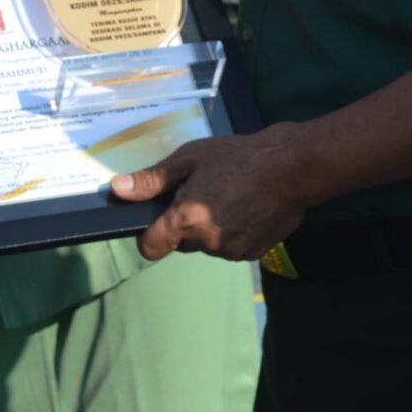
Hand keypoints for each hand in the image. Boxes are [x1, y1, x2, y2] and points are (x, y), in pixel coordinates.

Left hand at [109, 126, 314, 261]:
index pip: (150, 247)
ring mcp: (232, 252)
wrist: (293, 168)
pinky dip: (234, 232)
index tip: (159, 218)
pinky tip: (248, 208)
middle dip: (185, 224)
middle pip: (181, 243)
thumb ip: (152, 180)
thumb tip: (117, 189)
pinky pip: (232, 247)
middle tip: (203, 192)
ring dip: (211, 229)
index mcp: (185, 220)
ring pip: (208, 245)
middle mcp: (206, 244)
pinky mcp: (253, 254)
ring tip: (230, 197)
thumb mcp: (191, 159)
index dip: (150, 234)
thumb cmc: (239, 157)